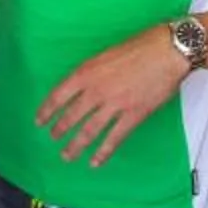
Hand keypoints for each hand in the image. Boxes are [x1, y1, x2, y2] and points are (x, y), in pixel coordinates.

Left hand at [36, 28, 187, 167]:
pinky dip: (103, 152)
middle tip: (54, 138)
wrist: (168, 51)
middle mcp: (97, 90)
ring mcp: (115, 104)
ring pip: (89, 131)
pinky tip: (95, 161)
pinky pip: (114, 138)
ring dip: (76, 146)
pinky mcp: (133, 115)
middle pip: (71, 116)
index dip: (47, 110)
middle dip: (60, 130)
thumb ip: (92, 72)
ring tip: (67, 155)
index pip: (58, 95)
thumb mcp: (106, 54)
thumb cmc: (141, 46)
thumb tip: (83, 87)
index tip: (39, 120)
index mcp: (87, 72)